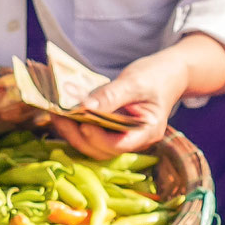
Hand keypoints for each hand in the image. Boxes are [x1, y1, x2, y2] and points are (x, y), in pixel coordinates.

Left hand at [50, 50, 188, 159]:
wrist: (168, 74)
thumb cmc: (155, 76)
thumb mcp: (135, 81)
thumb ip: (111, 95)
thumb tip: (84, 107)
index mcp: (148, 131)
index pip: (120, 145)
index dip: (98, 138)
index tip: (83, 122)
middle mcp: (135, 141)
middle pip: (102, 150)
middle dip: (78, 136)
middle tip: (59, 116)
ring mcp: (123, 138)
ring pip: (94, 146)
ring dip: (72, 133)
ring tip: (56, 114)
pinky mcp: (112, 131)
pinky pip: (92, 135)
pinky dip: (76, 127)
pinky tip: (63, 113)